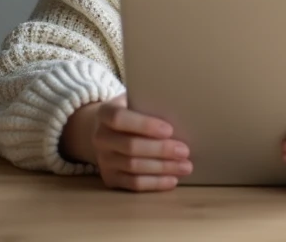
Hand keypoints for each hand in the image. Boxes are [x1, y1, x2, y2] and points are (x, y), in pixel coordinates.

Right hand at [62, 94, 191, 191]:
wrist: (106, 131)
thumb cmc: (131, 113)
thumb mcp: (135, 102)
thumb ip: (150, 106)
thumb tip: (181, 116)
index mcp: (104, 113)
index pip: (119, 119)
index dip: (144, 125)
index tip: (169, 130)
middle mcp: (100, 138)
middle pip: (130, 146)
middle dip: (160, 150)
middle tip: (184, 151)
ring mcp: (103, 160)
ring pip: (133, 167)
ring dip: (162, 168)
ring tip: (185, 166)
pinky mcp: (109, 178)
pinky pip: (133, 184)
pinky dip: (155, 183)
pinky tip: (172, 179)